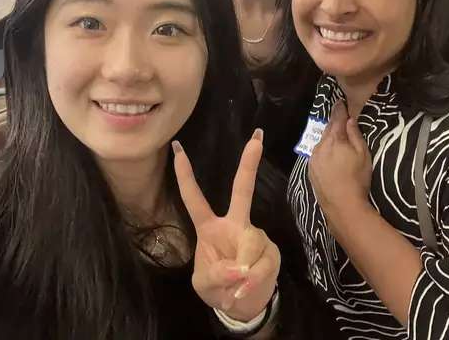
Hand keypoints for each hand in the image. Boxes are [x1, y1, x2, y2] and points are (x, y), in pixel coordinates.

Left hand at [172, 130, 279, 322]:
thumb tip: (240, 267)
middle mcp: (234, 225)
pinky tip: (244, 291)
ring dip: (243, 272)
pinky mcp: (271, 252)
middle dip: (248, 165)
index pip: (195, 198)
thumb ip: (217, 274)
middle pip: (242, 191)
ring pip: (251, 244)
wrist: (244, 308)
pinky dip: (252, 282)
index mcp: (210, 227)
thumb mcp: (205, 284)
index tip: (177, 148)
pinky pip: (263, 264)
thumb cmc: (218, 288)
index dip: (185, 175)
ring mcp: (254, 236)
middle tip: (256, 139)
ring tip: (234, 290)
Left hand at [308, 101, 372, 219]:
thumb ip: (355, 135)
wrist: (342, 204)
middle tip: (338, 116)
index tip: (340, 102)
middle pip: (327, 130)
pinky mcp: (311, 170)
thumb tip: (349, 120)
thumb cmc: (357, 178)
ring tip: (335, 136)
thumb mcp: (363, 154)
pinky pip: (317, 154)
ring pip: (321, 142)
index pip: (337, 120)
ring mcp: (313, 158)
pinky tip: (329, 154)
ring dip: (328, 138)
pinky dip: (323, 150)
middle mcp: (320, 146)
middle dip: (333, 123)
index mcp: (335, 140)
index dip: (339, 110)